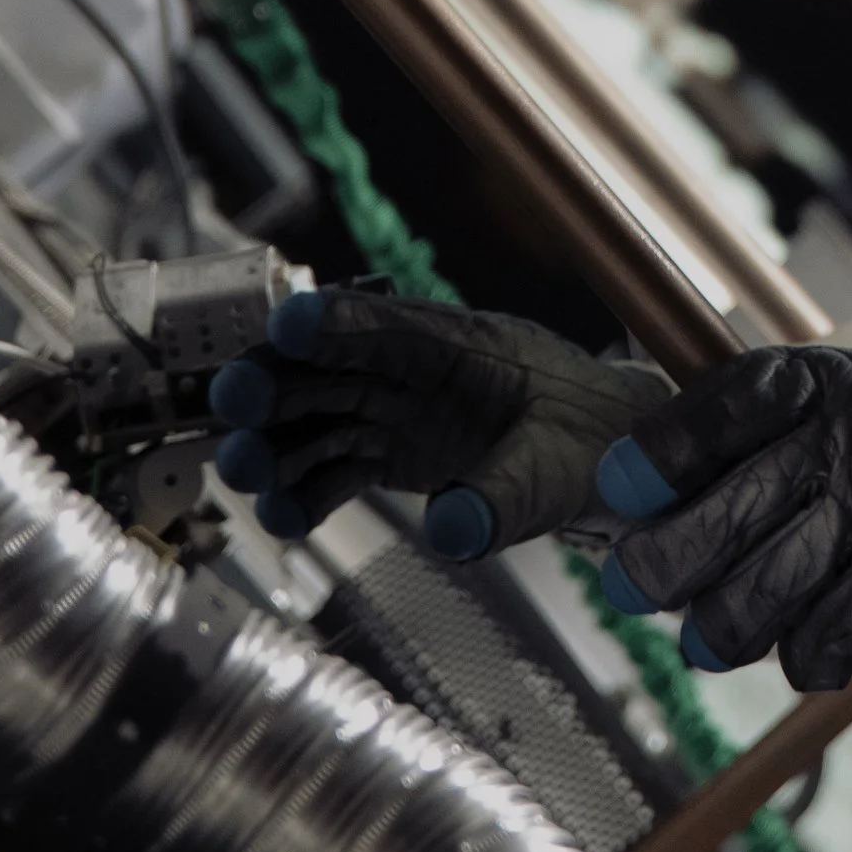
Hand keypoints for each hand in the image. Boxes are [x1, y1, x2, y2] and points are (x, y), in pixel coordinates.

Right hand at [209, 286, 669, 555]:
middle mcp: (424, 373)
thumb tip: (452, 529)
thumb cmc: (600, 447)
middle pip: (334, 368)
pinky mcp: (400, 452)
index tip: (284, 325)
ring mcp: (406, 412)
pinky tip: (284, 517)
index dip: (336, 322)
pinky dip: (306, 491)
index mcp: (467, 347)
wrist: (620, 469)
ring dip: (278, 442)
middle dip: (279, 382)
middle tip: (232, 405)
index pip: (391, 326)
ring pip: (323, 417)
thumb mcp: (559, 470)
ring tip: (243, 473)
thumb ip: (505, 497)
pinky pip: (338, 466)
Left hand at [596, 342, 851, 691]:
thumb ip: (751, 428)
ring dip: (717, 630)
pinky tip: (804, 640)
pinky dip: (798, 654)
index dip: (661, 452)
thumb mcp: (839, 403)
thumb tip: (632, 489)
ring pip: (758, 593)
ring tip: (705, 638)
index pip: (728, 406)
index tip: (618, 488)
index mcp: (826, 382)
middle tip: (629, 586)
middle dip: (659, 564)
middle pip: (728, 511)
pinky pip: (814, 642)